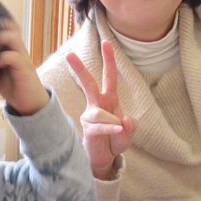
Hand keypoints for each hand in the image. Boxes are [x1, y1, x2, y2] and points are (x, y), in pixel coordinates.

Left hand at [0, 18, 48, 115]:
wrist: (29, 103)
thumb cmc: (11, 86)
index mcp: (10, 48)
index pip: (3, 27)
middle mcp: (17, 49)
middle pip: (8, 26)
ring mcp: (22, 57)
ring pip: (13, 37)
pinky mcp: (25, 68)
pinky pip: (15, 56)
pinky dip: (2, 57)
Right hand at [65, 41, 136, 179]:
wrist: (106, 157)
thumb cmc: (116, 139)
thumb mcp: (129, 132)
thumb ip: (131, 125)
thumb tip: (125, 119)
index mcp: (109, 98)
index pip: (109, 76)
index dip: (109, 60)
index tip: (106, 42)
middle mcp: (97, 104)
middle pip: (88, 84)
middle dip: (79, 69)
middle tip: (70, 55)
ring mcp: (90, 116)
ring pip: (99, 113)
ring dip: (113, 122)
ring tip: (119, 130)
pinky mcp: (87, 129)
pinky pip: (100, 126)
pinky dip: (112, 129)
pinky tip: (118, 131)